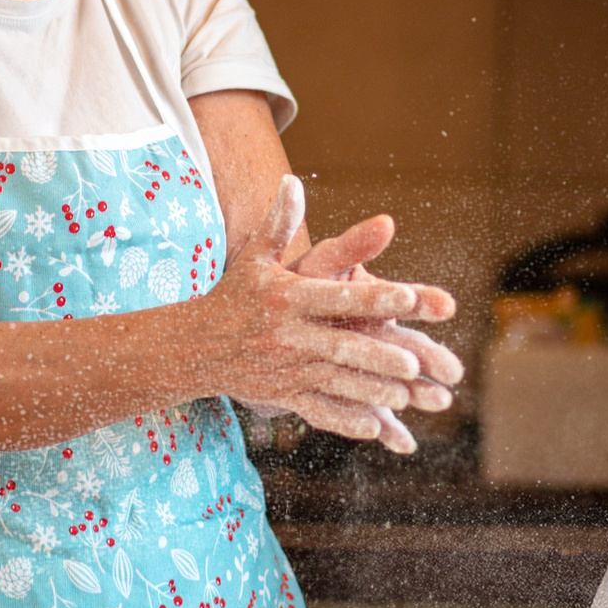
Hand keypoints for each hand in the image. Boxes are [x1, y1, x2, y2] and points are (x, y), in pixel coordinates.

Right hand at [199, 176, 446, 444]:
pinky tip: (377, 427)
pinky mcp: (284, 395)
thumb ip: (279, 223)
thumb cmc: (234, 295)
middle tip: (415, 361)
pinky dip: (346, 420)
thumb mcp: (254, 257)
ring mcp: (286, 368)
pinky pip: (319, 410)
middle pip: (341, 344)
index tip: (410, 296)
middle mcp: (289, 334)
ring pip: (336, 381)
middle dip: (378, 354)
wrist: (191, 346)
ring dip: (372, 390)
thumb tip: (292, 181)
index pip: (337, 295)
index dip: (374, 296)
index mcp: (288, 296)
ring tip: (407, 394)